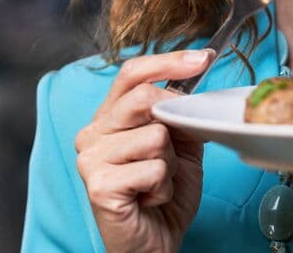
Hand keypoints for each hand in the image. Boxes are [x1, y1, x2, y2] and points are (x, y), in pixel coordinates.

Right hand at [74, 49, 214, 252]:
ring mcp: (91, 158)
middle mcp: (92, 132)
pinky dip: (164, 186)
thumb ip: (179, 115)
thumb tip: (193, 90)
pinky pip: (154, 169)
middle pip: (144, 97)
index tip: (202, 58)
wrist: (155, 243)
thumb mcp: (180, 146)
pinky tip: (150, 198)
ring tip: (157, 182)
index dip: (168, 61)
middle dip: (174, 120)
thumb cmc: (164, 195)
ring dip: (171, 164)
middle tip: (176, 149)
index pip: (132, 73)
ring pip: (156, 136)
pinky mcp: (99, 185)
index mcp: (109, 116)